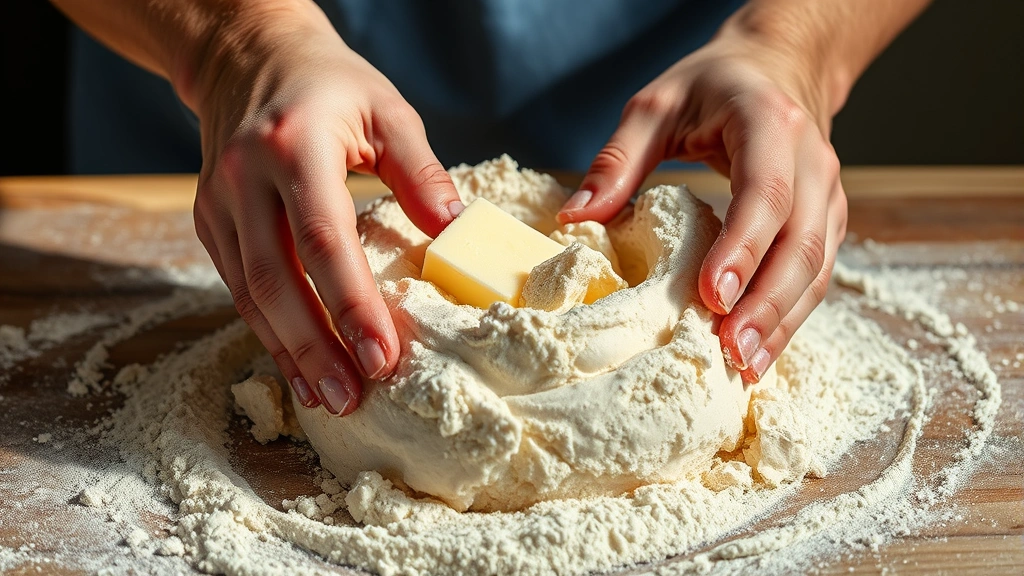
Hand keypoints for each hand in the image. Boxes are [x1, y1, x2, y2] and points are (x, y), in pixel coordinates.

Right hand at [190, 4, 462, 413]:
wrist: (248, 57)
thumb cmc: (330, 84)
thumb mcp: (387, 108)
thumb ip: (420, 171)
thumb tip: (453, 232)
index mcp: (296, 147)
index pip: (324, 240)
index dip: (351, 305)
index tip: (382, 357)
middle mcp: (246, 178)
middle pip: (277, 281)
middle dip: (315, 348)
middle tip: (352, 398)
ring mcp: (219, 202)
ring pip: (250, 294)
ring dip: (289, 352)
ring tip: (328, 398)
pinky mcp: (210, 220)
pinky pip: (238, 287)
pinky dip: (269, 332)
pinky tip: (298, 366)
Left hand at [558, 18, 846, 383]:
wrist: (778, 68)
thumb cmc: (712, 86)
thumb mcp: (655, 105)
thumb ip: (617, 159)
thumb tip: (574, 218)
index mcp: (769, 124)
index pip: (765, 192)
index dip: (743, 247)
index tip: (713, 295)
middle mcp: (812, 162)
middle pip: (800, 242)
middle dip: (766, 303)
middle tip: (728, 351)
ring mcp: (827, 195)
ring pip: (816, 268)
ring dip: (782, 321)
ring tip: (744, 367)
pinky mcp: (827, 221)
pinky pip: (814, 276)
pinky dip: (789, 316)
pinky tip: (758, 351)